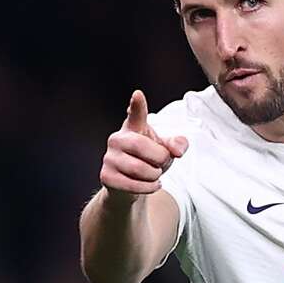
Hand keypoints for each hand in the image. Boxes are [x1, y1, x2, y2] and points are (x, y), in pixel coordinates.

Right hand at [100, 90, 187, 204]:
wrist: (130, 187)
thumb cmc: (148, 162)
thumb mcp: (166, 150)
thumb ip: (177, 145)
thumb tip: (177, 150)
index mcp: (133, 127)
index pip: (136, 113)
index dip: (137, 105)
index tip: (138, 95)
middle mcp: (118, 139)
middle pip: (142, 146)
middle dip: (159, 158)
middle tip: (161, 164)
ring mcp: (109, 157)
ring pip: (139, 168)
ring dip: (154, 175)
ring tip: (155, 175)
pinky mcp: (106, 176)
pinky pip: (132, 185)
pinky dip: (148, 187)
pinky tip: (152, 185)